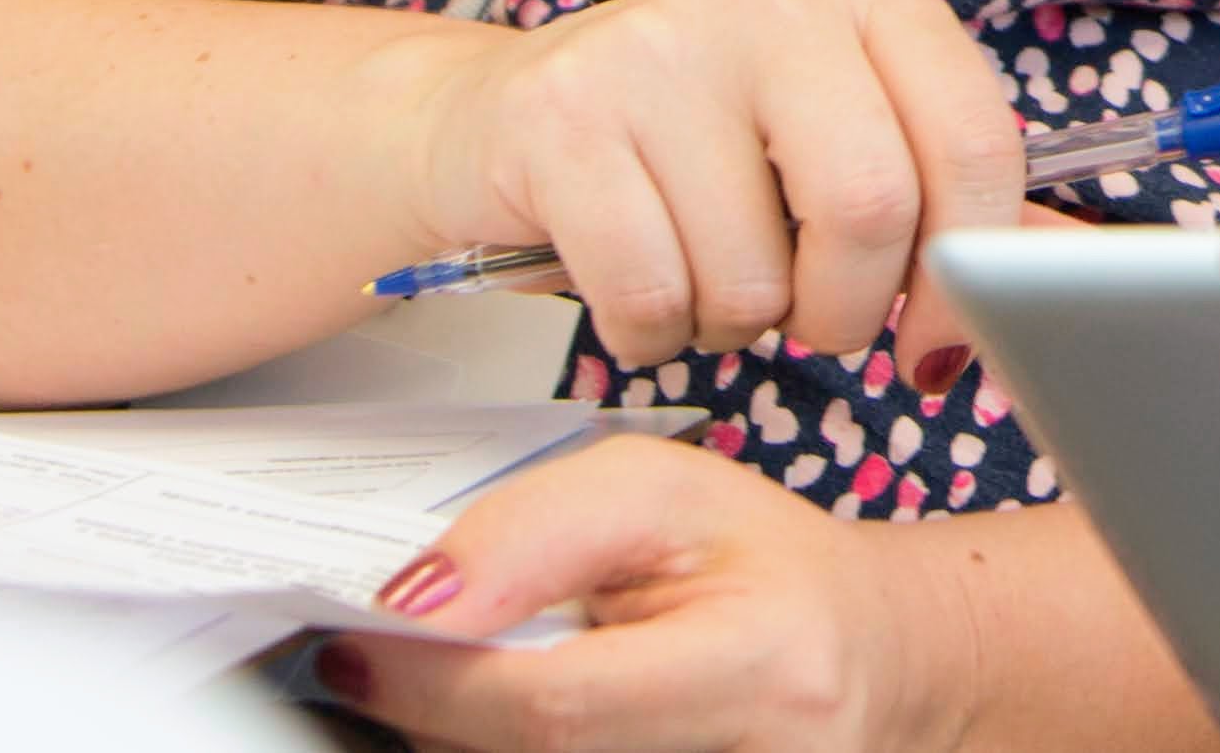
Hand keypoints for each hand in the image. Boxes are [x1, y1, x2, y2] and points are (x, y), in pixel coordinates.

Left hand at [311, 438, 966, 752]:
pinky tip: (531, 724)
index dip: (427, 681)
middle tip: (399, 663)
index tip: (347, 649)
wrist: (872, 660)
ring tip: (487, 682)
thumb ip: (533, 530)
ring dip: (472, 740)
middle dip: (437, 714)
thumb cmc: (769, 570)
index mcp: (763, 664)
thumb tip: (411, 603)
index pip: (549, 705)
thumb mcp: (664, 492)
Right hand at [410, 0, 1023, 382]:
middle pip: (871, 206)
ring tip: (706, 271)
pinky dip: (656, 334)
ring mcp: (657, 46)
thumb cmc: (696, 146)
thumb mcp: (832, 131)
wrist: (493, 121)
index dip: (972, 266)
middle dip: (847, 309)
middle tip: (811, 318)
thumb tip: (1067, 269)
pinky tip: (640, 283)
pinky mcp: (563, 118)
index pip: (974, 136)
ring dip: (738, 324)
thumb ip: (942, 191)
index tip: (937, 340)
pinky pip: (652, 297)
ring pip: (754, 272)